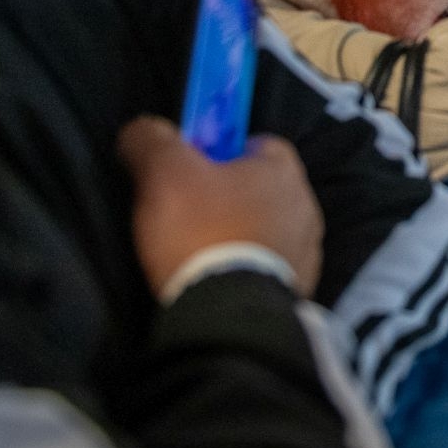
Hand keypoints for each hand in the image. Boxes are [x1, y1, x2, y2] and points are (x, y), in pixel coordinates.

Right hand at [119, 117, 322, 299]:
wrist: (227, 317)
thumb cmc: (201, 232)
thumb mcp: (164, 173)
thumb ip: (152, 141)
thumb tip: (142, 130)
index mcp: (283, 171)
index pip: (260, 143)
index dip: (224, 150)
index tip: (194, 168)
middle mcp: (305, 207)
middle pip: (263, 188)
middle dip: (231, 194)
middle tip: (190, 212)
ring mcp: (305, 253)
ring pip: (268, 229)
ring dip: (241, 234)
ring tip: (200, 252)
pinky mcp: (297, 291)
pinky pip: (268, 268)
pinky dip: (247, 269)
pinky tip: (217, 279)